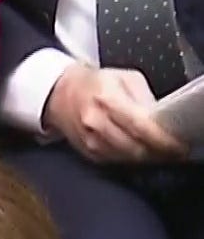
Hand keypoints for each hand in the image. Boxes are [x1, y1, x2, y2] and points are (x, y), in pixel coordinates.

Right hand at [42, 62, 188, 162]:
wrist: (60, 94)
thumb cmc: (95, 83)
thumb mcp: (125, 78)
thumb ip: (145, 98)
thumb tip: (162, 120)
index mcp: (107, 99)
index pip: (140, 126)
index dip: (162, 140)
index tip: (178, 145)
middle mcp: (95, 122)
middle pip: (134, 147)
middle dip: (158, 152)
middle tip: (173, 150)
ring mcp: (89, 140)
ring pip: (126, 157)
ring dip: (146, 157)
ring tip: (159, 151)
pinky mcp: (86, 152)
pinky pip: (115, 160)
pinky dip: (131, 157)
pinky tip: (139, 150)